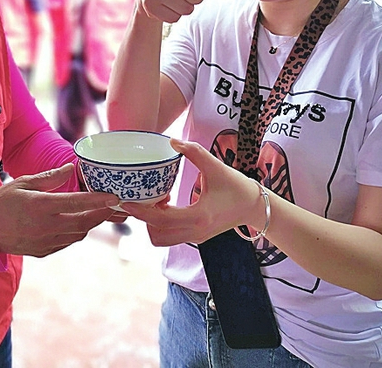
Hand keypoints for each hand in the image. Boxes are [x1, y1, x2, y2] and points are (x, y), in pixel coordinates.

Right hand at [0, 163, 118, 256]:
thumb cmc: (1, 203)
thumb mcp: (23, 183)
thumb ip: (50, 178)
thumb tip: (71, 168)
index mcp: (42, 206)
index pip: (77, 202)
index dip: (99, 200)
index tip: (114, 197)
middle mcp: (47, 226)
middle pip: (84, 222)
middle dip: (101, 214)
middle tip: (113, 206)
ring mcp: (46, 241)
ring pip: (78, 234)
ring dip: (89, 223)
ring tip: (95, 212)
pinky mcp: (44, 251)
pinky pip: (67, 242)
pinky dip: (75, 232)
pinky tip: (75, 223)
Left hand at [120, 139, 262, 246]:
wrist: (256, 207)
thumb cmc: (238, 187)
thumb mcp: (217, 167)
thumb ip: (195, 153)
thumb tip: (173, 141)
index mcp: (199, 217)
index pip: (161, 219)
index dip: (140, 210)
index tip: (125, 200)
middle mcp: (195, 232)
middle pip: (156, 235)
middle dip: (143, 219)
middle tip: (140, 198)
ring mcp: (196, 238)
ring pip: (162, 239)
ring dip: (152, 223)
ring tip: (156, 200)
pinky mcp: (196, 237)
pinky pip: (170, 235)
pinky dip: (161, 224)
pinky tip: (166, 204)